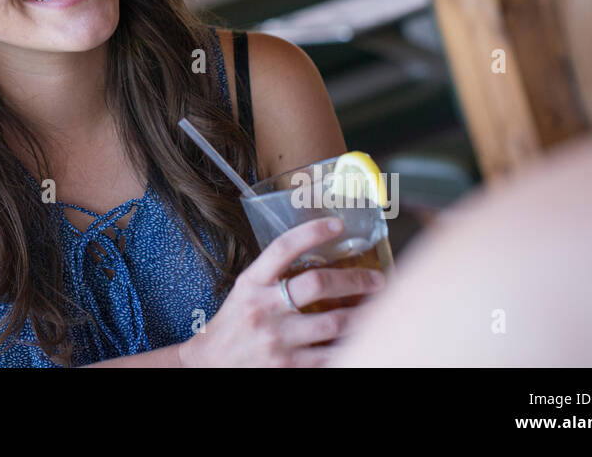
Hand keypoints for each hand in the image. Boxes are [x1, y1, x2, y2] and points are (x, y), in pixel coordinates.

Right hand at [178, 218, 385, 366]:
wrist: (212, 363)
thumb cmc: (234, 322)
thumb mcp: (246, 289)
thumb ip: (274, 274)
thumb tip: (321, 257)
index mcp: (252, 283)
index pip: (283, 247)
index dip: (313, 232)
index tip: (338, 225)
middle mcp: (264, 308)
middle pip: (317, 284)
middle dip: (355, 279)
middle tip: (377, 279)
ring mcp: (278, 340)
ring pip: (334, 322)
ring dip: (363, 314)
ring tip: (379, 308)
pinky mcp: (289, 366)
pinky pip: (331, 355)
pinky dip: (352, 345)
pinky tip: (363, 338)